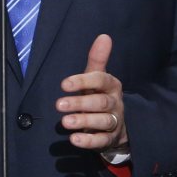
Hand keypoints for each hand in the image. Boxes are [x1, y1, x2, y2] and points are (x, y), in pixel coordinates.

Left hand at [57, 34, 127, 153]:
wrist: (118, 124)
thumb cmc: (101, 95)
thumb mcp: (98, 77)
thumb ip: (98, 59)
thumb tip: (104, 36)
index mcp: (112, 86)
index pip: (100, 80)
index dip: (83, 81)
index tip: (64, 84)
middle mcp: (115, 103)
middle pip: (100, 103)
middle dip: (80, 103)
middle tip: (58, 105)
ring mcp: (114, 122)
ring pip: (102, 122)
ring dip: (83, 121)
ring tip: (65, 122)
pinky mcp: (109, 139)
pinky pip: (101, 141)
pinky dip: (88, 141)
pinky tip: (74, 140)